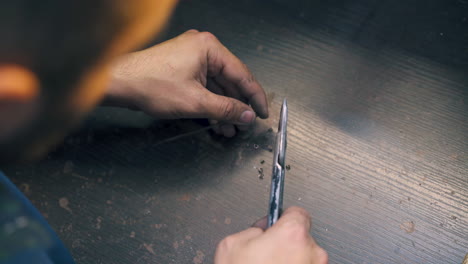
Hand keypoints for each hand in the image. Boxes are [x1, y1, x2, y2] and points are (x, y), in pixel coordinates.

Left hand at [104, 30, 268, 136]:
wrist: (119, 84)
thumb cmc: (152, 85)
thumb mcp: (196, 102)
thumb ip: (227, 109)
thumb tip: (248, 116)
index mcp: (209, 48)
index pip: (242, 74)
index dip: (255, 97)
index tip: (262, 113)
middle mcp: (202, 49)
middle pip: (230, 81)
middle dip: (237, 106)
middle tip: (246, 124)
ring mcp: (191, 59)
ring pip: (217, 87)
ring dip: (224, 109)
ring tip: (231, 129)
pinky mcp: (183, 69)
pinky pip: (204, 87)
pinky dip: (211, 104)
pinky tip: (217, 122)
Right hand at [214, 207, 327, 263]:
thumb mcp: (232, 244)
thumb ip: (252, 229)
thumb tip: (260, 230)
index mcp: (292, 235)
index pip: (298, 212)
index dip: (283, 217)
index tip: (277, 222)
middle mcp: (311, 253)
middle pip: (302, 236)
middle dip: (285, 242)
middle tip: (266, 253)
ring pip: (304, 257)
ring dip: (291, 261)